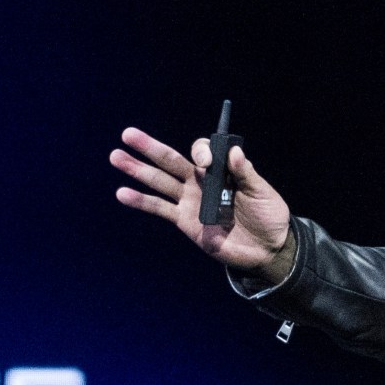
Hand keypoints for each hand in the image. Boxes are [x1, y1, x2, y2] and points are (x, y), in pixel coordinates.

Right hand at [109, 127, 295, 278]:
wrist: (267, 249)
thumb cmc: (268, 216)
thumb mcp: (262, 192)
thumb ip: (246, 173)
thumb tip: (233, 152)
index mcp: (220, 171)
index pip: (201, 152)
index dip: (200, 152)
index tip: (204, 162)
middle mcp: (200, 182)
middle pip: (171, 161)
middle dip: (149, 147)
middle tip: (128, 134)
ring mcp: (190, 201)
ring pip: (159, 181)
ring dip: (137, 170)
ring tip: (116, 157)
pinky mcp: (185, 221)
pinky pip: (160, 209)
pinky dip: (141, 201)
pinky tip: (122, 193)